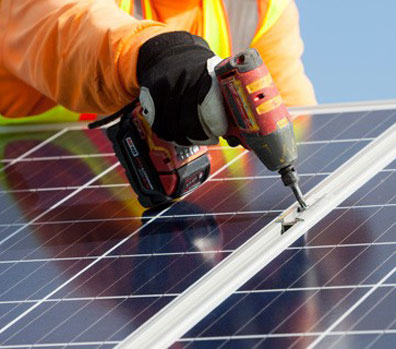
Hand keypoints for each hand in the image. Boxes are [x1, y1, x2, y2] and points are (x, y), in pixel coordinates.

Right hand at [137, 31, 227, 145]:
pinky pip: (161, 127)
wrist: (168, 52)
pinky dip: (172, 135)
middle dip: (203, 136)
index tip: (221, 131)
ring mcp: (164, 90)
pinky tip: (182, 133)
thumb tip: (239, 130)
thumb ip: (227, 99)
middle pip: (190, 124)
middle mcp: (183, 80)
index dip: (217, 126)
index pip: (210, 108)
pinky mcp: (149, 97)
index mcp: (205, 74)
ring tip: (198, 137)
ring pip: (175, 129)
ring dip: (188, 138)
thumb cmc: (199, 69)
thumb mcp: (217, 75)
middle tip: (211, 138)